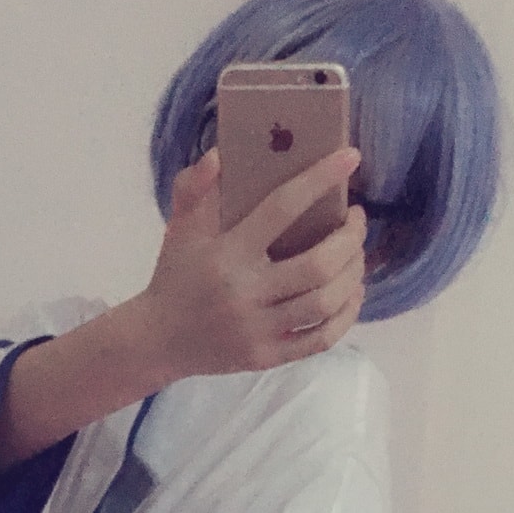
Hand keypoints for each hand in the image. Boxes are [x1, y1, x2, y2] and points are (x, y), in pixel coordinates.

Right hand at [134, 144, 367, 381]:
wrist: (157, 340)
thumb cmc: (175, 275)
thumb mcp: (179, 228)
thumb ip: (194, 187)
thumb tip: (220, 154)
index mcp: (226, 254)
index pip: (282, 208)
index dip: (320, 179)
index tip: (350, 157)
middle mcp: (244, 294)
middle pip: (319, 264)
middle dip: (350, 238)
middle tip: (356, 220)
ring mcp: (257, 330)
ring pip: (326, 302)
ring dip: (353, 273)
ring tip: (356, 254)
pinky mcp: (266, 357)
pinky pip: (322, 339)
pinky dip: (346, 315)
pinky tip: (351, 292)